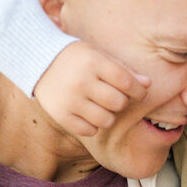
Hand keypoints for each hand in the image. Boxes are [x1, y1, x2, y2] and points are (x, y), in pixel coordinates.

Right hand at [33, 41, 149, 138]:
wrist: (38, 62)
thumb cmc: (77, 59)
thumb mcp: (99, 56)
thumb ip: (124, 70)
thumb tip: (148, 84)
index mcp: (93, 62)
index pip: (126, 82)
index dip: (138, 91)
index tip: (139, 93)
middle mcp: (81, 81)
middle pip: (118, 103)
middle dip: (121, 102)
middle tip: (114, 97)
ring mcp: (70, 100)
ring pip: (106, 120)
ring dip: (109, 116)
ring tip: (101, 106)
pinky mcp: (61, 115)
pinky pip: (89, 130)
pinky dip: (93, 125)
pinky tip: (87, 114)